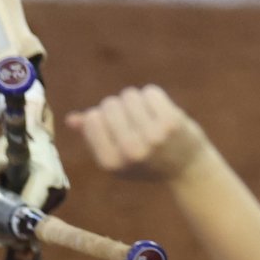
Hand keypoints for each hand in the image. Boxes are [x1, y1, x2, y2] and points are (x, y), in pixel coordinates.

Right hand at [64, 84, 203, 191]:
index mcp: (111, 163)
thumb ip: (93, 137)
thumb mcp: (117, 157)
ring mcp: (152, 137)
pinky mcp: (171, 122)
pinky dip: (153, 96)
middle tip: (135, 123)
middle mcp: (131, 152)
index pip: (93, 118)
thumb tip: (71, 119)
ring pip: (130, 95)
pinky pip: (150, 91)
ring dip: (137, 101)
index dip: (102, 117)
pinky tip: (160, 112)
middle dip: (120, 108)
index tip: (116, 128)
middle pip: (110, 104)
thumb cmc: (146, 160)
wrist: (187, 168)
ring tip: (148, 118)